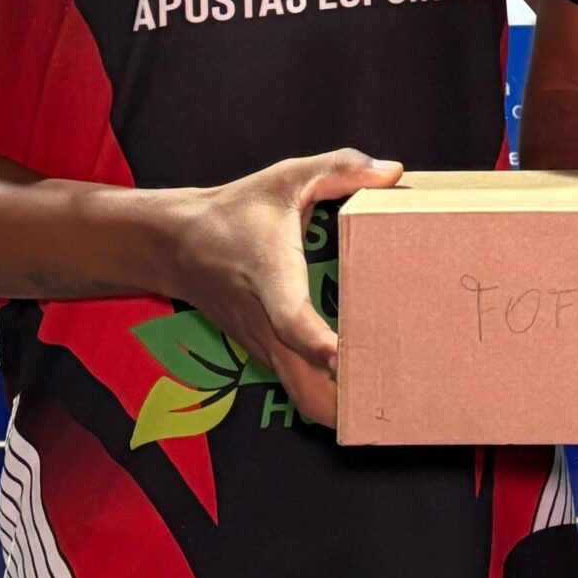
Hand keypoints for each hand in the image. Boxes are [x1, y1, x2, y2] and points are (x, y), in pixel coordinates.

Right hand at [169, 148, 401, 427]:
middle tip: (400, 402)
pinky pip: (300, 390)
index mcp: (272, 278)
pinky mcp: (268, 355)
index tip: (340, 354)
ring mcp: (266, 347)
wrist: (177, 245)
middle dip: (349, 403)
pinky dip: (330, 401)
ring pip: (305, 399)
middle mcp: (267, 324)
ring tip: (395, 406)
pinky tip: (366, 395)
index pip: (290, 319)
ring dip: (343, 410)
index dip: (315, 340)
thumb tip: (393, 172)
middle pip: (306, 387)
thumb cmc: (238, 211)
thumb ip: (340, 168)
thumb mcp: (287, 177)